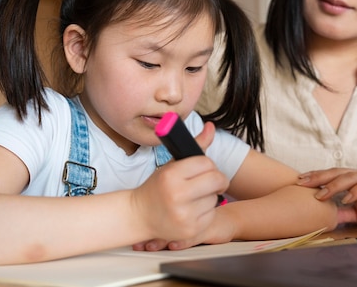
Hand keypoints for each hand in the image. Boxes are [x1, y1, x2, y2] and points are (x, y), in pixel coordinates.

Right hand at [131, 121, 230, 250]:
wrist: (139, 216)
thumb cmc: (157, 187)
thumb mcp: (172, 165)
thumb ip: (195, 146)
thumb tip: (212, 127)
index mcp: (171, 176)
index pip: (206, 162)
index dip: (207, 165)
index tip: (204, 169)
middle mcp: (177, 195)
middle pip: (216, 179)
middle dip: (217, 179)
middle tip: (210, 182)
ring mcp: (184, 215)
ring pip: (215, 198)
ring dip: (210, 196)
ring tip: (194, 198)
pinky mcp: (190, 230)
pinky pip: (212, 215)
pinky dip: (206, 212)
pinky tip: (193, 210)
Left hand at [297, 168, 356, 226]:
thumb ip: (345, 212)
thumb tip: (326, 218)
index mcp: (355, 180)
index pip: (331, 175)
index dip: (315, 178)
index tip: (298, 182)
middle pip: (336, 172)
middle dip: (318, 177)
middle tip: (301, 183)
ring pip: (350, 177)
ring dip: (334, 185)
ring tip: (320, 194)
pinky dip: (356, 191)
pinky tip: (346, 198)